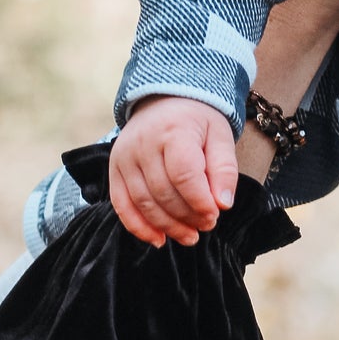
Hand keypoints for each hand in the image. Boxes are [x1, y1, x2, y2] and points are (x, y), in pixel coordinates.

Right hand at [110, 96, 238, 247]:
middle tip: (206, 227)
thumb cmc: (198, 121)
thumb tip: (223, 204)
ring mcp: (124, 157)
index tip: (215, 215)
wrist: (164, 100)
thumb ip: (224, 169)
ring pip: (143, 202)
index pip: (184, 174)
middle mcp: (143, 143)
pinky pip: (121, 204)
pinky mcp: (114, 168)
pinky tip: (158, 239)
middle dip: (187, 216)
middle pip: (163, 192)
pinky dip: (138, 227)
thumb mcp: (220, 136)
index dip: (199, 201)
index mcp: (173, 130)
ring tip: (189, 237)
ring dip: (167, 226)